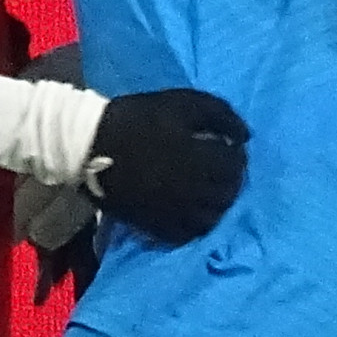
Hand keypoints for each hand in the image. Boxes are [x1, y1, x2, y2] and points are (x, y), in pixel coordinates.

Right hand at [80, 86, 248, 242]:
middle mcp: (192, 190)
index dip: (238, 157)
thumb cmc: (138, 118)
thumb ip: (221, 114)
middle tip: (222, 170)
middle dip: (231, 181)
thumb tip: (246, 136)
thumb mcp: (182, 102)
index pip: (236, 167)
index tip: (230, 148)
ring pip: (212, 218)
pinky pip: (187, 233)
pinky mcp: (156, 224)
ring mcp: (174, 211)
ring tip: (210, 190)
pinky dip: (197, 223)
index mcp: (200, 158)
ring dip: (218, 204)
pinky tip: (192, 209)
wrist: (90, 145)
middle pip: (228, 195)